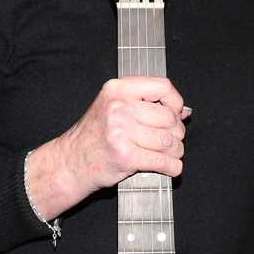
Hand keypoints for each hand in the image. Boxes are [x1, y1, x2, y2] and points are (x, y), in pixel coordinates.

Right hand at [26, 77, 189, 219]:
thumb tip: (182, 110)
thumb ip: (144, 104)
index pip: (162, 86)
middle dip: (177, 132)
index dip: (175, 102)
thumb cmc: (94, 135)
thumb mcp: (113, 106)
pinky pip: (163, 161)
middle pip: (168, 117)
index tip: (177, 113)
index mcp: (118, 89)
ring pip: (169, 141)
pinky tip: (170, 167)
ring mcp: (121, 132)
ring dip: (176, 151)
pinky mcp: (126, 156)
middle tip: (172, 140)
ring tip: (170, 154)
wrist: (71, 161)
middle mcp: (119, 107)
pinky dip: (172, 167)